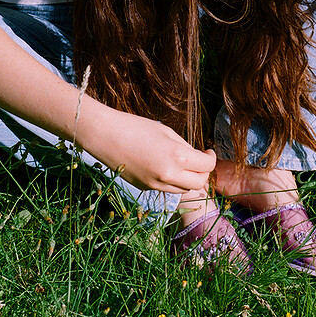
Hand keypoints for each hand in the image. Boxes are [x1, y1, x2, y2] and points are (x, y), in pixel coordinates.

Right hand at [76, 103, 216, 193]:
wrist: (104, 136)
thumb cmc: (135, 127)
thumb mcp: (166, 132)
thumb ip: (184, 147)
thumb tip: (196, 157)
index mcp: (177, 157)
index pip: (206, 166)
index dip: (211, 158)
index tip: (208, 151)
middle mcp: (168, 175)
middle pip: (199, 183)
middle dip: (203, 172)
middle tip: (199, 160)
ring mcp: (155, 185)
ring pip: (183, 189)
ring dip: (188, 179)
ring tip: (182, 164)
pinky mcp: (145, 188)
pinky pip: (167, 188)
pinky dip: (172, 181)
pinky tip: (164, 166)